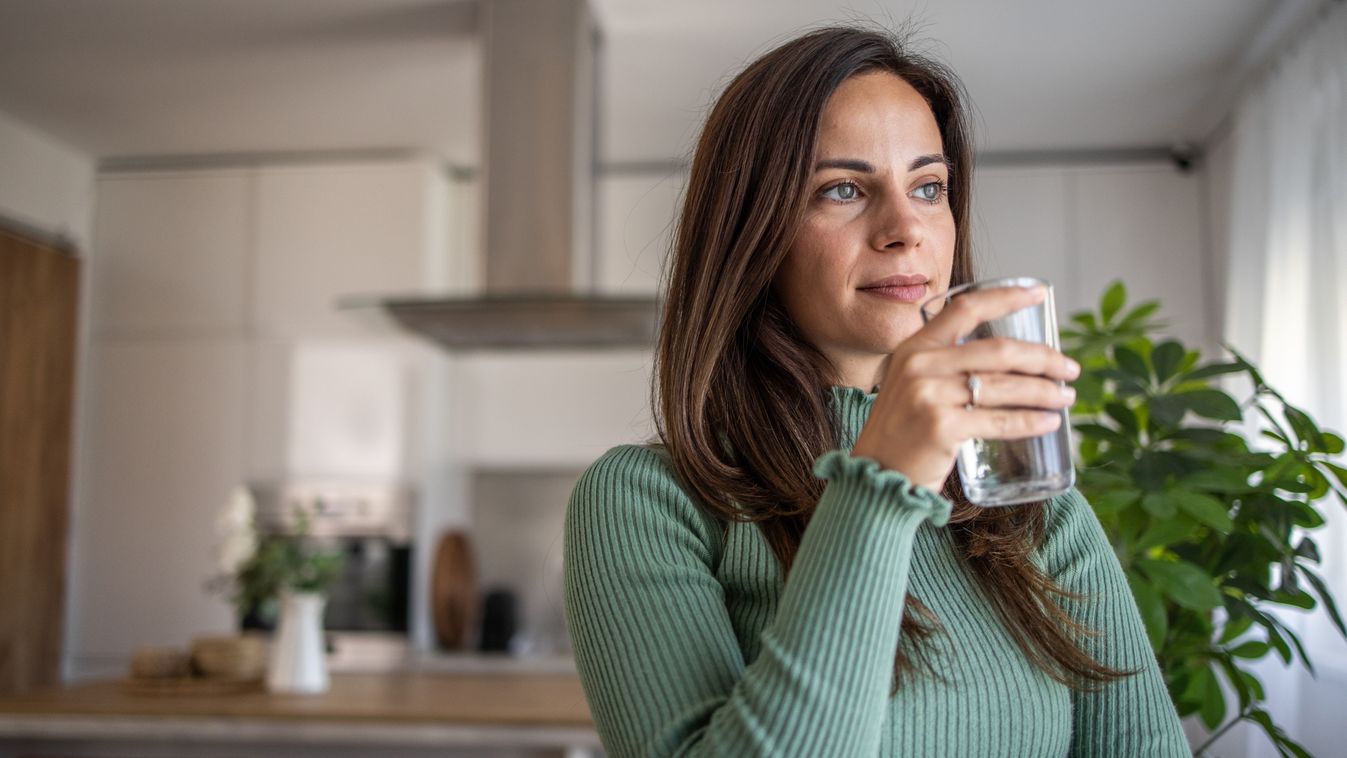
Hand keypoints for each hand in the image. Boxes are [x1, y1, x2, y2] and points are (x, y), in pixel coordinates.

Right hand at [851, 285, 1079, 491]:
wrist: (876, 476)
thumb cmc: (902, 433)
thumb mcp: (912, 385)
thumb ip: (944, 367)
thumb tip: (1007, 360)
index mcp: (913, 347)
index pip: (965, 308)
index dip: (1006, 297)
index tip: (1040, 292)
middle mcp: (919, 365)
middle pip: (998, 350)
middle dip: (1043, 358)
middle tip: (1070, 368)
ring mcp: (929, 395)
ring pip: (1004, 386)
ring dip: (1044, 392)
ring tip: (1065, 397)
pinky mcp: (941, 427)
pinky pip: (999, 420)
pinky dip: (1030, 421)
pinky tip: (1049, 422)